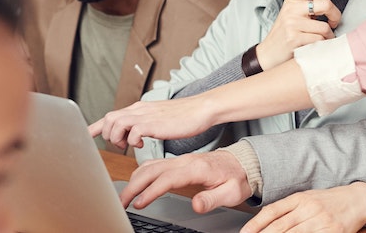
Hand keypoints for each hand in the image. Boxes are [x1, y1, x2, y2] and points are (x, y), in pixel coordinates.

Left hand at [88, 95, 214, 148]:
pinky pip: (132, 133)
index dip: (95, 127)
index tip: (85, 136)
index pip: (110, 116)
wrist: (201, 109)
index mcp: (139, 108)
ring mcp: (146, 115)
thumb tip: (136, 133)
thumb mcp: (159, 117)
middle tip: (121, 144)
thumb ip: (145, 123)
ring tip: (131, 145)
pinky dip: (133, 141)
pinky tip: (143, 144)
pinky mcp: (153, 123)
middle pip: (108, 119)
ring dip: (118, 139)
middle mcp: (139, 110)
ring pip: (116, 124)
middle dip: (108, 135)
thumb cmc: (184, 116)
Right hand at [120, 150, 251, 212]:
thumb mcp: (231, 192)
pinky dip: (141, 174)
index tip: (139, 204)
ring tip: (124, 197)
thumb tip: (195, 205)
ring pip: (150, 165)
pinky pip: (154, 165)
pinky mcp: (179, 163)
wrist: (244, 163)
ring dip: (134, 180)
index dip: (151, 191)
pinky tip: (136, 185)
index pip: (167, 178)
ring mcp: (181, 160)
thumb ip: (213, 199)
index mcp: (197, 167)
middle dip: (133, 186)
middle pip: (152, 169)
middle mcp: (186, 161)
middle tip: (121, 203)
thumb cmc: (238, 178)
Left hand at [241, 182, 365, 232]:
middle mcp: (308, 208)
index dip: (255, 224)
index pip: (272, 211)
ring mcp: (320, 221)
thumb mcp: (307, 198)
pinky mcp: (330, 232)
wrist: (357, 200)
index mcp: (300, 198)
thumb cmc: (330, 200)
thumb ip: (287, 209)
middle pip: (279, 227)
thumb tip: (264, 222)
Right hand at [257, 0, 341, 70]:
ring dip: (328, 36)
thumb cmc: (286, 33)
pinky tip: (315, 46)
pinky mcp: (294, 38)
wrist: (269, 54)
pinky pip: (319, 40)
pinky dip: (322, 45)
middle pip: (325, 4)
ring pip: (325, 27)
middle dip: (335, 15)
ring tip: (322, 39)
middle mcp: (291, 9)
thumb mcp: (294, 14)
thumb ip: (309, 4)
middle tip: (334, 22)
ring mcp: (292, 24)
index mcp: (291, 1)